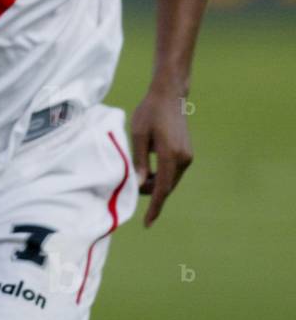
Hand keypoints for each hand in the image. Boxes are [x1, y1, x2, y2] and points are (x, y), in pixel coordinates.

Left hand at [130, 90, 193, 227]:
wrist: (169, 96)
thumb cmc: (149, 112)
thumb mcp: (138, 135)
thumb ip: (139, 161)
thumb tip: (139, 186)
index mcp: (171, 155)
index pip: (162, 189)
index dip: (154, 207)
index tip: (146, 223)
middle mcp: (184, 158)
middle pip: (166, 187)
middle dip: (151, 194)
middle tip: (132, 190)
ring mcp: (188, 156)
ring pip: (170, 181)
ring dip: (155, 185)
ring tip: (139, 177)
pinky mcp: (187, 154)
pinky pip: (173, 172)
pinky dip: (161, 176)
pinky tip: (149, 171)